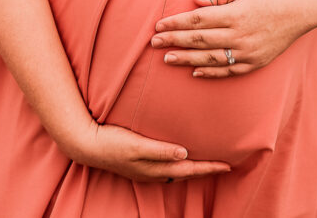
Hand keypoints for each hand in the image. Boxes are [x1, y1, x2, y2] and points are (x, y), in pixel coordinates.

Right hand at [68, 119, 231, 182]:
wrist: (88, 145)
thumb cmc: (112, 142)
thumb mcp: (136, 145)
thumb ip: (160, 150)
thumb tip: (185, 154)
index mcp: (156, 168)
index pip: (190, 168)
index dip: (209, 167)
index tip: (228, 165)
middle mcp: (154, 172)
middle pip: (187, 173)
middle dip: (206, 170)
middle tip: (224, 166)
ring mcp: (146, 170)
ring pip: (177, 172)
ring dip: (193, 169)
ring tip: (207, 164)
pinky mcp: (139, 165)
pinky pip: (167, 169)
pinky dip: (179, 166)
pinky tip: (179, 159)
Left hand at [150, 0, 309, 78]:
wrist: (303, 10)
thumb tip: (194, 1)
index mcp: (236, 13)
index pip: (198, 20)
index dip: (176, 23)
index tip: (158, 25)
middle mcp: (240, 35)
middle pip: (200, 40)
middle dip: (174, 41)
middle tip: (153, 43)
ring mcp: (248, 52)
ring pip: (211, 58)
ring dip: (186, 59)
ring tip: (167, 58)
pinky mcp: (256, 63)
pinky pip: (229, 70)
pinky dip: (210, 72)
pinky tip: (194, 72)